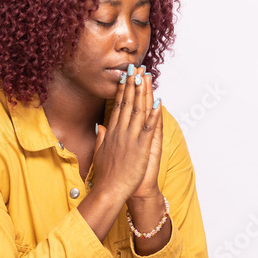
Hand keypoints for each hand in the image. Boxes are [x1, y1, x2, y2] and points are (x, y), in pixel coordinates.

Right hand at [92, 64, 161, 203]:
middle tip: (136, 68)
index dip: (123, 90)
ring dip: (143, 93)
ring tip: (145, 77)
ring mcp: (130, 138)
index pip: (118, 106)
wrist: (110, 190)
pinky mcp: (141, 147)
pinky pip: (148, 127)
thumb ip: (101, 137)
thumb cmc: (106, 175)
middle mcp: (120, 132)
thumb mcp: (99, 152)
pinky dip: (153, 115)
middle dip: (132, 84)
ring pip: (138, 111)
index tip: (126, 77)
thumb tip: (101, 126)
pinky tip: (158, 102)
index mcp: (111, 132)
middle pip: (127, 103)